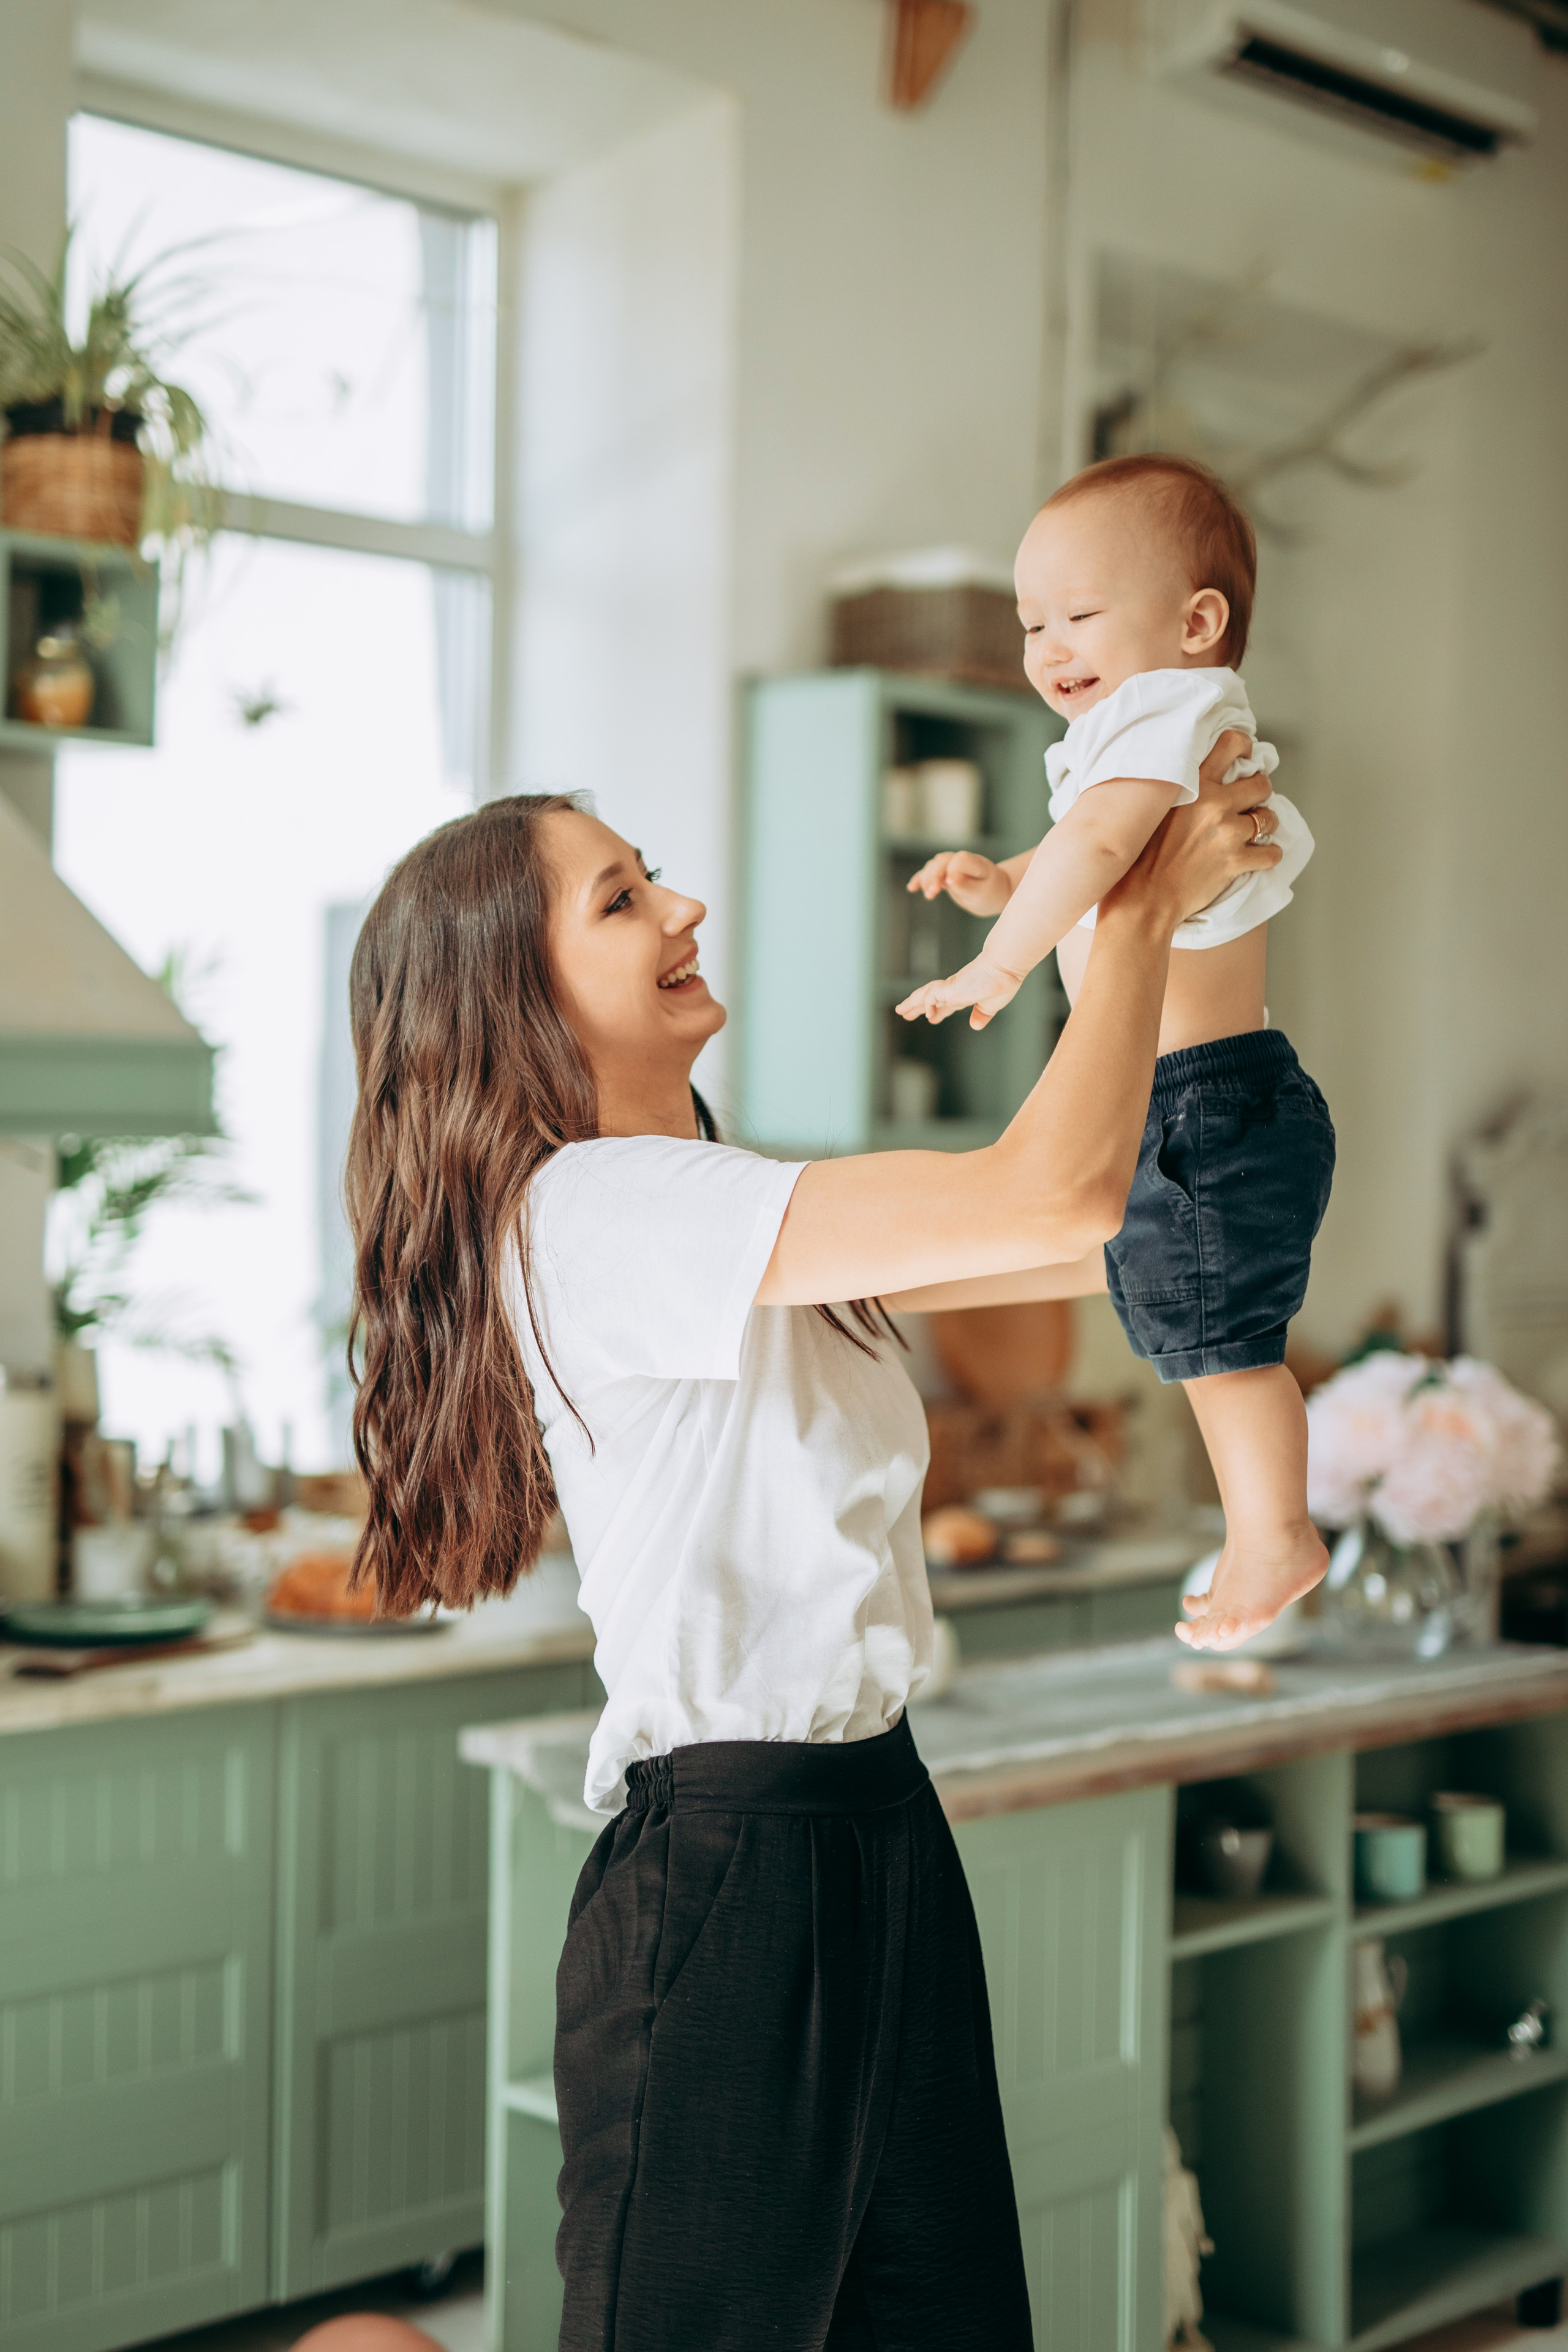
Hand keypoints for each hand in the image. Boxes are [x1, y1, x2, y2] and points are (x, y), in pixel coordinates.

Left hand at [896, 955, 1020, 1030]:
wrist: (1006, 969)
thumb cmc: (1003, 982)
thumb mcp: (991, 1006)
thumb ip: (982, 1014)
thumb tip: (975, 1025)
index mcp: (965, 993)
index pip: (946, 1004)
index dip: (937, 1011)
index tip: (931, 1018)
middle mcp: (956, 989)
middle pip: (930, 999)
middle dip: (917, 1007)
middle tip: (904, 1013)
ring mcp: (952, 987)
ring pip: (925, 995)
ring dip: (912, 1003)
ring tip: (900, 1010)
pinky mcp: (950, 987)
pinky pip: (932, 996)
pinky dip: (927, 1004)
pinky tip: (928, 1016)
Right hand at [905, 851, 1011, 915]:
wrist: (992, 893)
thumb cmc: (989, 893)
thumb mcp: (982, 893)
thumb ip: (966, 886)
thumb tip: (950, 881)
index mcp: (977, 863)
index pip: (961, 859)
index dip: (952, 870)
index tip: (950, 884)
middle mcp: (962, 860)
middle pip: (943, 860)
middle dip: (934, 875)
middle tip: (932, 894)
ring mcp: (952, 865)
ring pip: (934, 865)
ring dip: (927, 879)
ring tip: (929, 895)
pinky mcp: (944, 873)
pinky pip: (929, 873)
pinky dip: (920, 879)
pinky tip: (911, 888)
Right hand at [1098, 730, 1280, 937]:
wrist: (1142, 899)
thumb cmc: (1138, 858)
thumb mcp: (1151, 809)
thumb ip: (1175, 789)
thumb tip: (1188, 779)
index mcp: (1193, 785)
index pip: (1231, 745)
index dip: (1244, 747)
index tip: (1247, 755)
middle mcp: (1215, 804)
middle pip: (1261, 784)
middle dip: (1260, 792)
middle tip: (1251, 801)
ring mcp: (1228, 833)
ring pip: (1269, 818)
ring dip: (1264, 824)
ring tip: (1252, 832)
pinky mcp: (1236, 862)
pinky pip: (1271, 853)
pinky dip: (1269, 855)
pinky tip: (1260, 856)